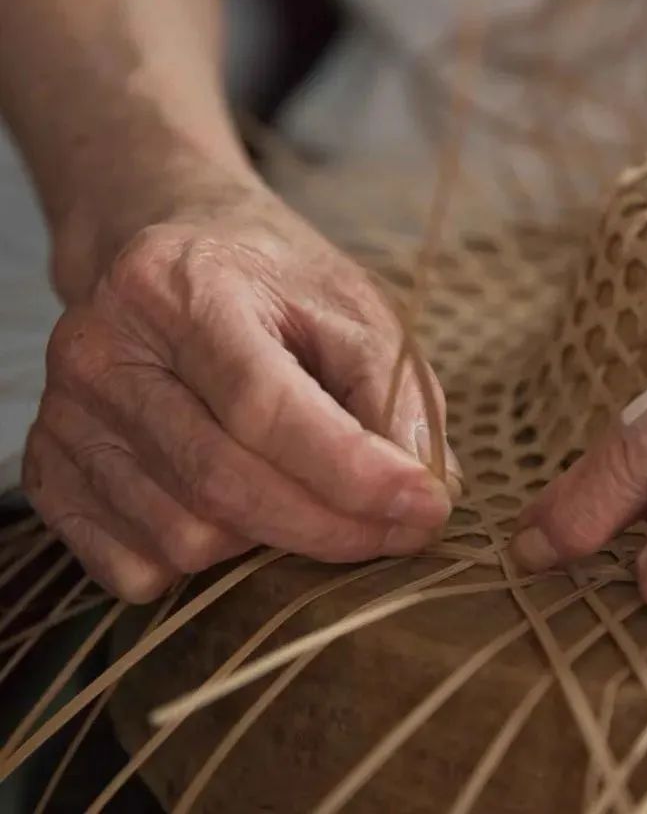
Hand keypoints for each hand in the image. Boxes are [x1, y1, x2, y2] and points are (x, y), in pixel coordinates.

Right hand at [24, 180, 459, 601]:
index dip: (351, 471)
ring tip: (312, 498)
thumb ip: (395, 392)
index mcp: (183, 286)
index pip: (264, 404)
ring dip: (270, 543)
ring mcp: (64, 413)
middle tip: (402, 530)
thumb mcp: (351, 306)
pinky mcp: (47, 466)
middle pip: (223, 483)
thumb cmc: (272, 281)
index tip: (426, 508)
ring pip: (182, 535)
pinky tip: (238, 510)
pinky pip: (129, 564)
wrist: (169, 252)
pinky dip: (203, 564)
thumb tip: (429, 494)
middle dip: (330, 528)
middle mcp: (105, 348)